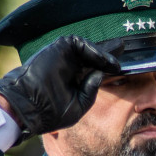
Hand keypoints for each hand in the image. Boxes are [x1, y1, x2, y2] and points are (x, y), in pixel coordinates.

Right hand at [0, 35, 119, 136]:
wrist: (30, 107)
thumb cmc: (51, 111)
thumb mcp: (79, 104)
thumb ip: (91, 89)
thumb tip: (103, 74)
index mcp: (74, 79)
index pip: (95, 68)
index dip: (109, 66)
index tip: (125, 67)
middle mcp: (70, 65)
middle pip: (93, 55)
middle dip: (109, 51)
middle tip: (125, 46)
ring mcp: (63, 56)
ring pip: (88, 49)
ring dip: (104, 54)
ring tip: (117, 63)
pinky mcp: (57, 48)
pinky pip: (79, 44)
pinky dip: (93, 50)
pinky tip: (105, 59)